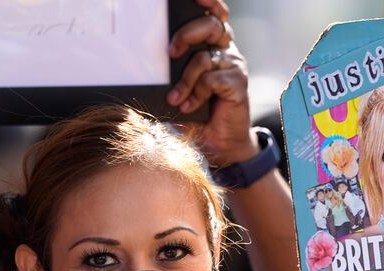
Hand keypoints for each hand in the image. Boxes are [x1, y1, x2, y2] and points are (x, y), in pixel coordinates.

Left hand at [167, 0, 258, 165]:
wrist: (220, 144)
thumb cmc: (199, 114)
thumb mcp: (181, 89)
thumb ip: (172, 73)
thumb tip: (144, 66)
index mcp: (214, 45)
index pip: (213, 13)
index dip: (207, 1)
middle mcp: (226, 51)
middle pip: (211, 25)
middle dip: (187, 33)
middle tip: (170, 52)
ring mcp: (234, 66)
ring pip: (204, 57)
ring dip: (185, 79)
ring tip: (175, 98)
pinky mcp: (239, 83)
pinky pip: (211, 79)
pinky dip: (196, 94)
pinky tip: (189, 107)